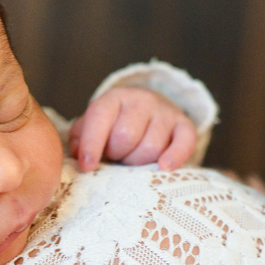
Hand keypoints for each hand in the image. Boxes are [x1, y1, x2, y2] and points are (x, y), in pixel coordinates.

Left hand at [68, 86, 197, 171]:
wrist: (149, 113)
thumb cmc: (115, 126)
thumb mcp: (93, 126)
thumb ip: (80, 137)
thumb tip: (79, 153)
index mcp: (114, 98)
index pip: (100, 117)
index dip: (91, 143)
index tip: (86, 166)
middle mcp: (142, 100)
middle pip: (126, 136)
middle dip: (116, 154)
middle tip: (115, 156)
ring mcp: (166, 112)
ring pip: (151, 147)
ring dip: (137, 162)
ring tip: (132, 158)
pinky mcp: (185, 126)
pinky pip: (184, 143)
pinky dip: (174, 157)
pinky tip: (164, 167)